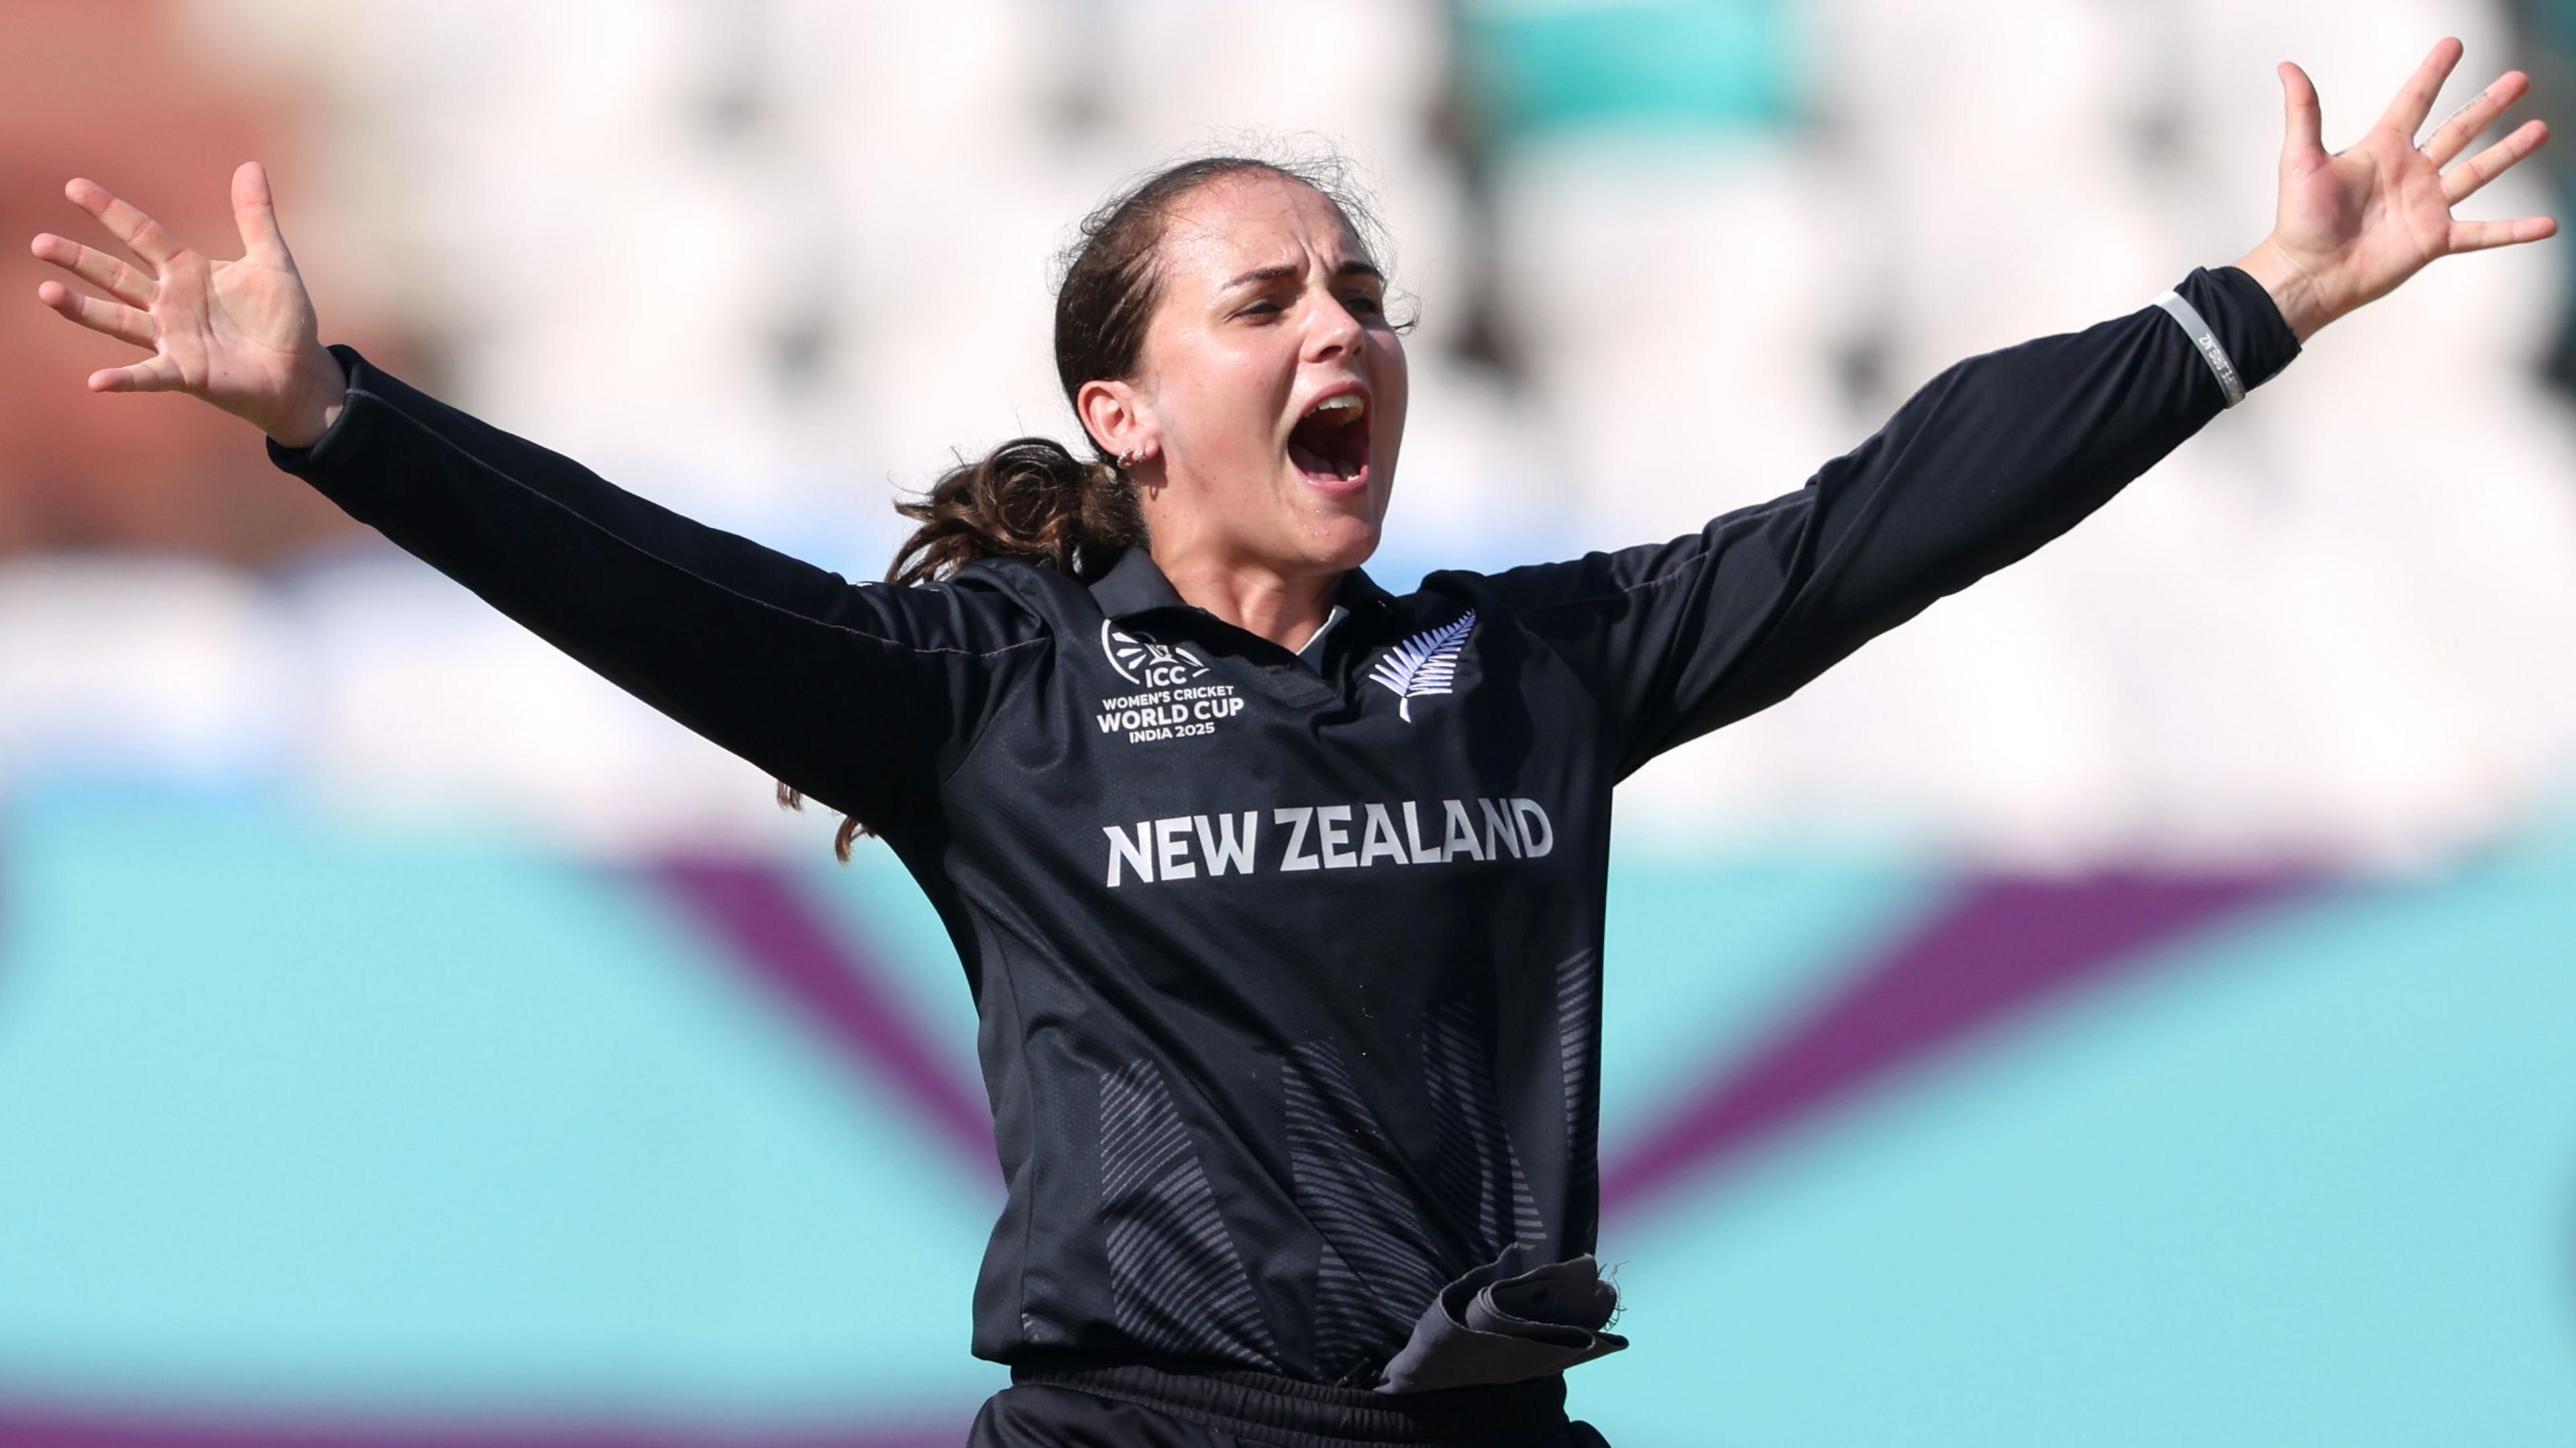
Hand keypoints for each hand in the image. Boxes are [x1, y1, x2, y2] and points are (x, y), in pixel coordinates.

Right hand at [30, 161, 346, 445]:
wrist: (298, 371)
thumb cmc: (281, 318)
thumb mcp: (271, 262)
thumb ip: (256, 217)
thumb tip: (250, 165)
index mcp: (186, 270)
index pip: (141, 233)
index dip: (110, 211)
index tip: (73, 187)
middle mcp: (169, 302)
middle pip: (115, 275)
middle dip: (78, 260)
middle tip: (39, 244)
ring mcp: (171, 338)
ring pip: (118, 320)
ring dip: (83, 310)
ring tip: (47, 293)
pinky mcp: (185, 372)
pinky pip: (149, 375)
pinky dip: (124, 379)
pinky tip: (97, 381)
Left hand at [2234, 38, 2555, 342]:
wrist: (2307, 274)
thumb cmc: (2299, 220)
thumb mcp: (2301, 159)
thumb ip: (2304, 112)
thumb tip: (2288, 67)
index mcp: (2382, 149)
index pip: (2415, 102)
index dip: (2434, 74)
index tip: (2454, 45)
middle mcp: (2411, 173)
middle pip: (2459, 130)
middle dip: (2489, 105)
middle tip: (2519, 80)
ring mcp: (2426, 205)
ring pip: (2478, 172)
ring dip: (2509, 151)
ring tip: (2540, 129)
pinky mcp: (2434, 240)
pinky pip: (2482, 233)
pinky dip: (2514, 231)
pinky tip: (2546, 224)